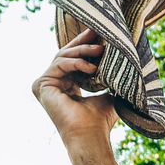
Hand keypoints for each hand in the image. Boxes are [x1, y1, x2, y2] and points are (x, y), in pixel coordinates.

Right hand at [32, 29, 118, 147]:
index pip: (74, 58)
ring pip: (62, 56)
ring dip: (83, 51)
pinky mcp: (40, 85)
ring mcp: (46, 84)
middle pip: (66, 53)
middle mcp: (54, 83)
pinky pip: (58, 64)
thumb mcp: (109, 91)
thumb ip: (109, 74)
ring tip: (101, 50)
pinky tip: (92, 67)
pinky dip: (76, 63)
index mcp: (68, 84)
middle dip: (84, 42)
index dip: (87, 44)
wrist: (91, 134)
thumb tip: (123, 57)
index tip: (101, 32)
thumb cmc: (101, 119)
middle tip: (99, 30)